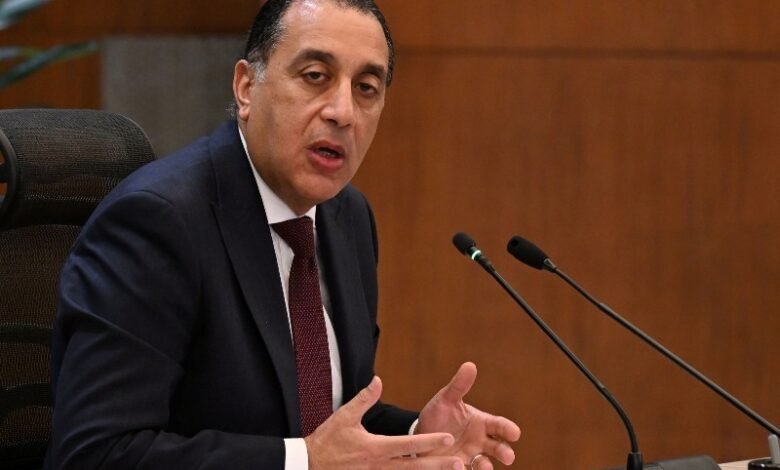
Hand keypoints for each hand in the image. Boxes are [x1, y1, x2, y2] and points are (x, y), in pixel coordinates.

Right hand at [305, 376, 464, 469]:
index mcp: (376, 448)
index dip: (430, 441)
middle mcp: (379, 466)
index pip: (409, 444)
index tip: (449, 439)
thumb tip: (379, 380)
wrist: (309, 465)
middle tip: (460, 463)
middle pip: (415, 467)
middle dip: (438, 465)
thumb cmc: (327, 440)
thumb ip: (364, 399)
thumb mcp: (344, 416)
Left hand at [416, 363, 520, 468]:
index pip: (499, 425)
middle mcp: (480, 441)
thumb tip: (470, 365)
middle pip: (498, 447)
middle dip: (504, 452)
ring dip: (486, 466)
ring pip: (484, 463)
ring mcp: (470, 456)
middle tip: (508, 457)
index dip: (508, 429)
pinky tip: (460, 468)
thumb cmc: (438, 415)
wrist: (421, 434)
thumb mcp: (446, 399)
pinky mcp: (458, 467)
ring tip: (485, 468)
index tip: (515, 433)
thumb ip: (459, 385)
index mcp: (481, 423)